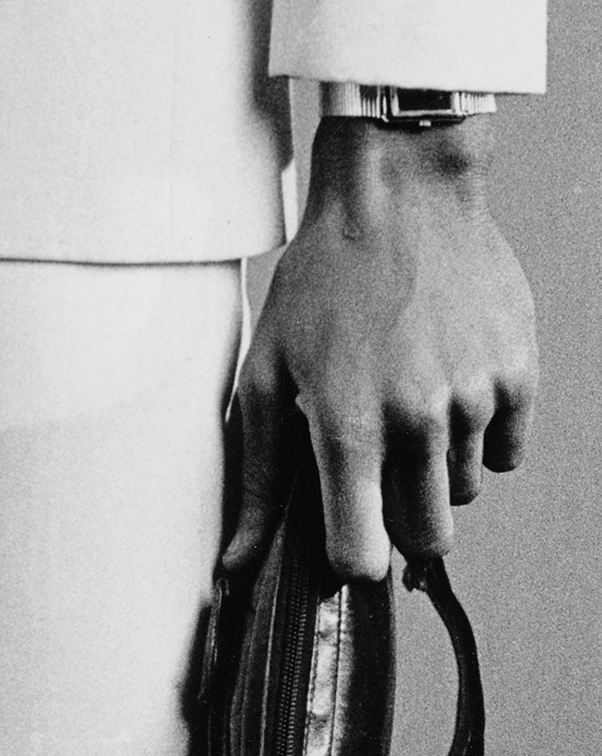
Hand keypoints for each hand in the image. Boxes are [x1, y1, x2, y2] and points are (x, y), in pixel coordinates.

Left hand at [225, 116, 536, 582]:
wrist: (400, 192)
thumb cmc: (323, 276)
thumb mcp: (267, 364)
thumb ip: (260, 473)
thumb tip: (237, 563)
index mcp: (347, 422)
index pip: (361, 555)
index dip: (351, 557)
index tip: (344, 534)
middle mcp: (416, 420)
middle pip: (425, 538)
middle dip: (398, 516)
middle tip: (376, 456)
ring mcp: (474, 398)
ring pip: (462, 493)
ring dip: (435, 466)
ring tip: (405, 393)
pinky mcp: (517, 377)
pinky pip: (503, 452)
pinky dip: (477, 433)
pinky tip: (445, 378)